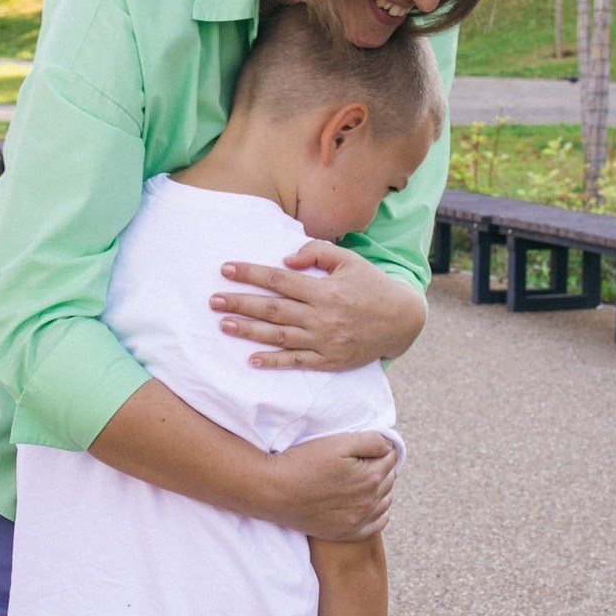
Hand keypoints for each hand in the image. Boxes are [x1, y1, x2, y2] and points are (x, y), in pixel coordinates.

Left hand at [211, 242, 425, 370]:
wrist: (402, 320)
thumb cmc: (371, 285)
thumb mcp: (349, 260)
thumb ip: (317, 253)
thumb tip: (286, 260)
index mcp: (325, 290)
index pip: (279, 280)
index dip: (250, 274)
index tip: (226, 269)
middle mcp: (322, 317)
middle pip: (273, 309)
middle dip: (240, 303)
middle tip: (213, 300)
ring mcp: (324, 341)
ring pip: (279, 337)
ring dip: (248, 332)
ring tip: (223, 325)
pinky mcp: (329, 360)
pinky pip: (297, 362)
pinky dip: (274, 362)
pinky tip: (251, 360)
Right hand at [267, 430, 397, 540]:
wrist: (274, 491)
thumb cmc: (304, 461)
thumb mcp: (338, 442)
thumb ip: (370, 441)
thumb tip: (389, 446)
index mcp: (370, 478)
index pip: (390, 459)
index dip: (385, 448)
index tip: (375, 443)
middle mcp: (368, 502)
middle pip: (389, 480)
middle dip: (384, 466)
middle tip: (371, 457)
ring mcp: (357, 521)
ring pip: (385, 502)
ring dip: (382, 488)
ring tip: (369, 477)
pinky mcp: (345, 533)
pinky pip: (376, 525)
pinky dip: (379, 513)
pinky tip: (373, 504)